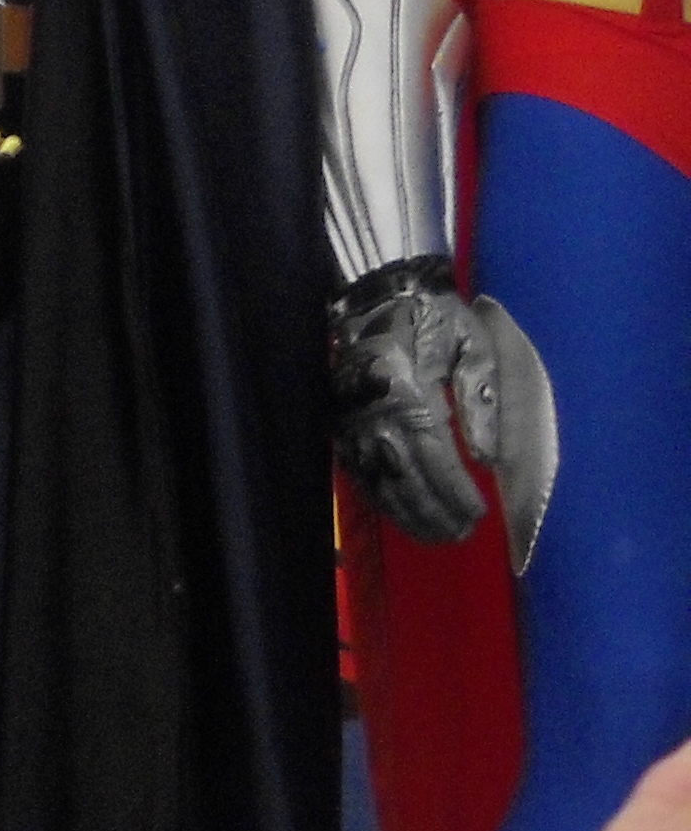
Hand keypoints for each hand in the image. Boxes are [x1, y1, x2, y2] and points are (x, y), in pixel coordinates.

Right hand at [332, 259, 492, 545]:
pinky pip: (359, 469)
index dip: (456, 491)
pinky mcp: (342, 421)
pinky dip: (381, 497)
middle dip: (434, 511)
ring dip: (408, 512)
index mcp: (409, 389)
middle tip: (461, 536)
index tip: (480, 515)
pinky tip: (401, 512)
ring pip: (379, 478)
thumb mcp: (474, 347)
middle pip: (404, 476)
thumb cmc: (435, 318)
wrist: (377, 294)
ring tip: (437, 536)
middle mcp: (374, 410)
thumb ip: (482, 402)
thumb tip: (488, 459)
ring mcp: (352, 418)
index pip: (435, 455)